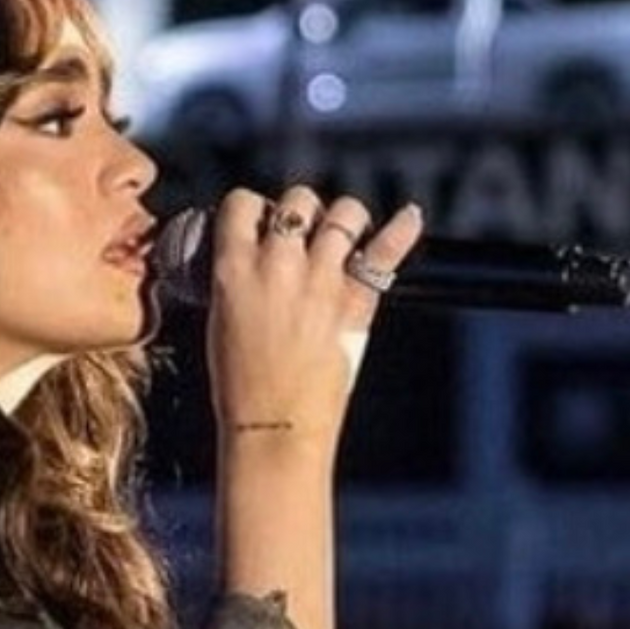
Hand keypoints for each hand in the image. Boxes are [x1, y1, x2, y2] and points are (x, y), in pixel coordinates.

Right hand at [204, 185, 424, 448]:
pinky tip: (410, 218)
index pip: (242, 202)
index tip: (262, 225)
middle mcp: (280, 263)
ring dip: (344, 221)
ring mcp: (322, 280)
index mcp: (235, 268)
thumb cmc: (241, 388)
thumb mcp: (219, 322)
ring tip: (345, 238)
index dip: (255, 210)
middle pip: (298, 200)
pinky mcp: (355, 303)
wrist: (273, 428)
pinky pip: (386, 252)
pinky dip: (403, 230)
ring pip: (343, 213)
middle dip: (302, 214)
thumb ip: (236, 281)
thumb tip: (249, 260)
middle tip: (304, 239)